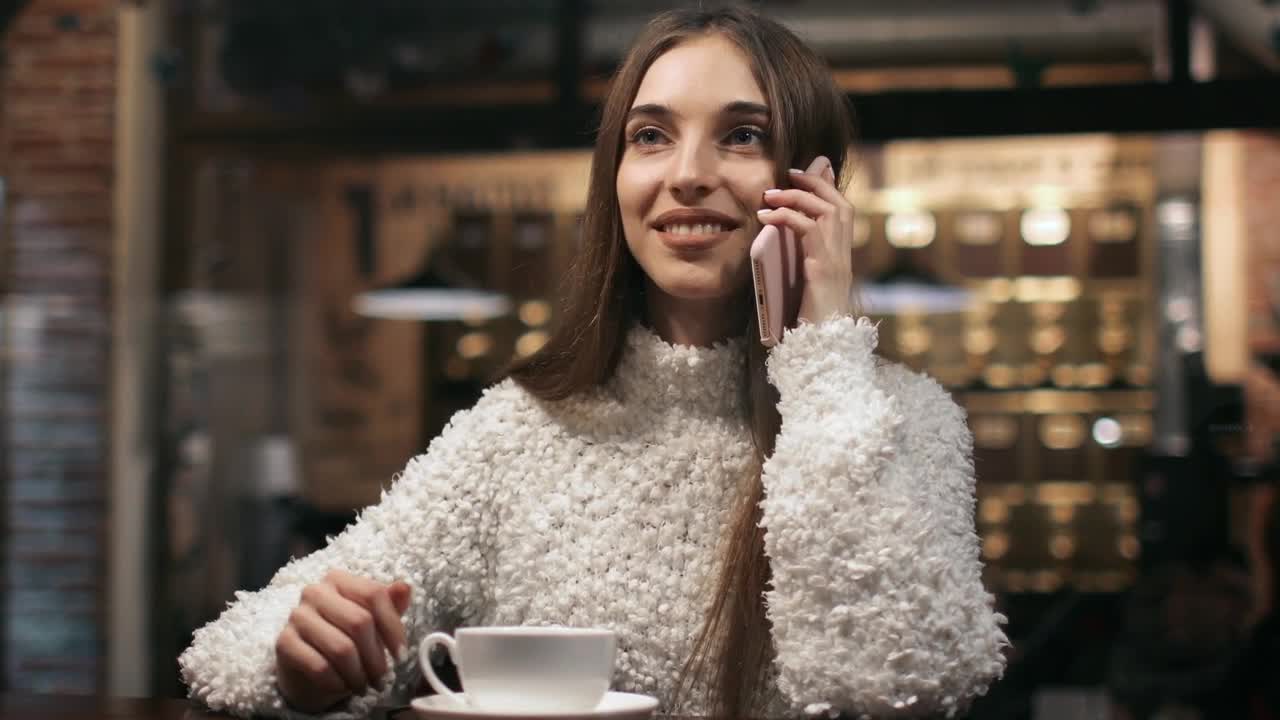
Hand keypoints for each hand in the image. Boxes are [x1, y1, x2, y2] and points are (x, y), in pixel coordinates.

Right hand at [275, 569, 411, 712]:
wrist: (307, 668)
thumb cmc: (345, 638)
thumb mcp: (373, 621)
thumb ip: (390, 604)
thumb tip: (404, 588)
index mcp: (339, 579)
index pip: (374, 594)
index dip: (393, 627)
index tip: (402, 655)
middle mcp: (315, 591)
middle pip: (359, 621)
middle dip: (376, 657)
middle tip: (383, 679)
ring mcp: (297, 615)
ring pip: (341, 648)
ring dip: (359, 674)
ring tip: (365, 686)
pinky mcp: (284, 642)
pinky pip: (319, 666)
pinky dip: (338, 682)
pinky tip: (343, 687)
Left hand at [757, 155, 855, 325]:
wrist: (821, 346)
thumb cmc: (809, 320)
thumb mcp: (805, 284)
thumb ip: (800, 259)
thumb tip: (779, 239)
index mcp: (841, 256)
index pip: (842, 210)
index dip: (825, 188)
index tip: (803, 174)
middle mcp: (844, 254)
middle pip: (838, 203)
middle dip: (814, 183)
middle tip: (789, 174)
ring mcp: (836, 260)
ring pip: (825, 210)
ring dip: (797, 197)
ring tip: (771, 195)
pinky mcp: (823, 268)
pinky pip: (808, 229)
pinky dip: (786, 217)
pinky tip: (766, 217)